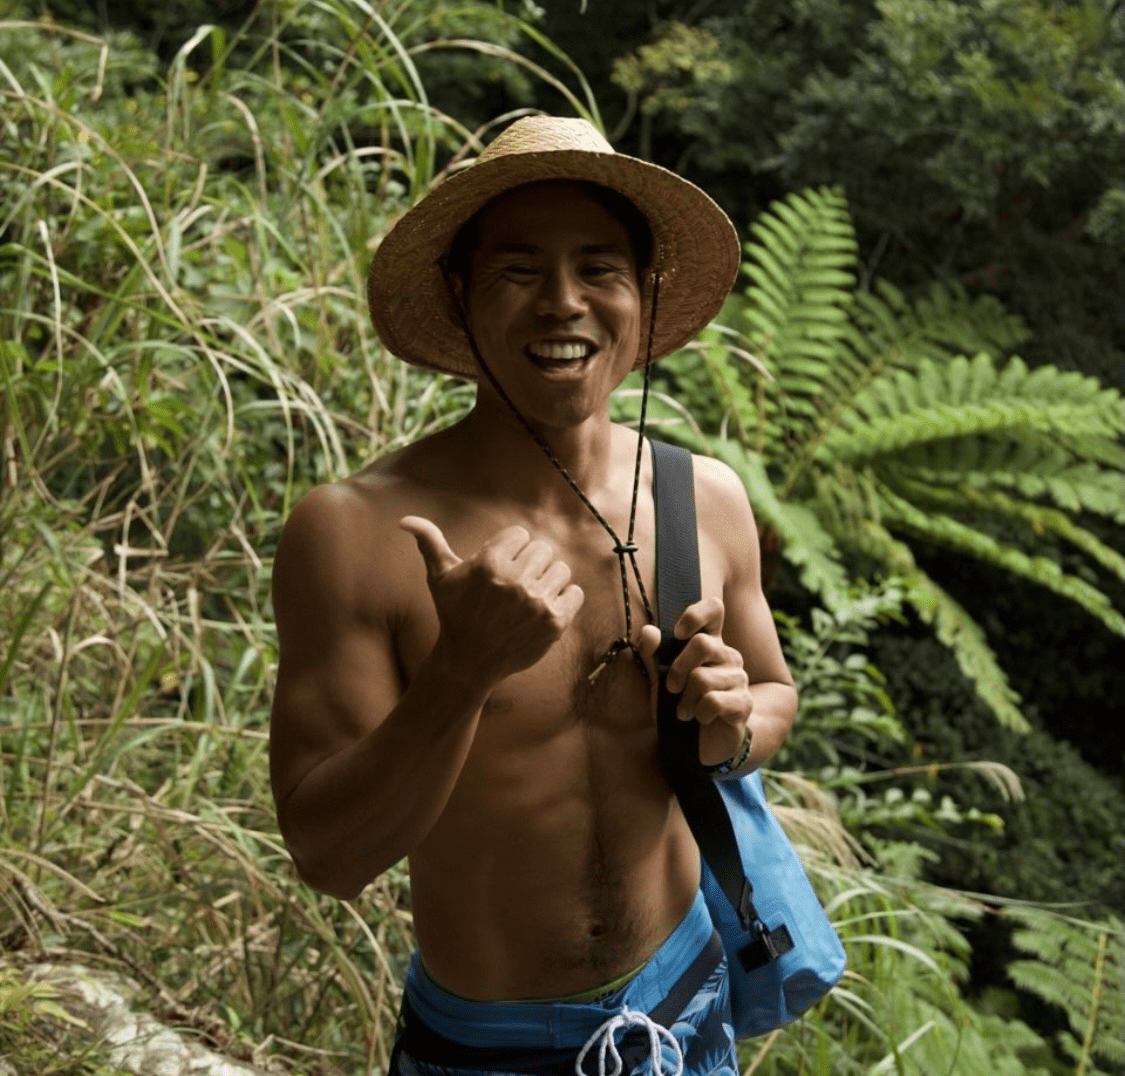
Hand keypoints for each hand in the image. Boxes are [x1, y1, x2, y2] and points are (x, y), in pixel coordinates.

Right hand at [400, 516, 584, 686]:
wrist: (469, 661)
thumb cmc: (454, 613)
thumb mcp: (439, 578)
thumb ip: (429, 542)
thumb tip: (404, 520)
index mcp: (489, 563)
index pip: (520, 534)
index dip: (510, 549)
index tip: (499, 568)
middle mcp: (514, 581)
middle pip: (542, 548)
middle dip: (529, 563)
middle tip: (514, 584)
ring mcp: (536, 602)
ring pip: (560, 568)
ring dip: (547, 579)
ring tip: (528, 596)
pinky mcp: (555, 622)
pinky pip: (575, 592)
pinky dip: (565, 598)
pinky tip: (544, 607)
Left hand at [638, 596, 751, 767]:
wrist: (696, 747)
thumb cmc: (677, 705)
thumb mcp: (657, 680)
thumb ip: (651, 655)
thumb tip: (649, 631)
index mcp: (709, 643)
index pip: (714, 609)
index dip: (696, 614)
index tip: (677, 633)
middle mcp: (728, 656)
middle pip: (702, 644)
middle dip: (678, 669)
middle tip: (672, 688)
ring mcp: (739, 679)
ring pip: (702, 678)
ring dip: (686, 700)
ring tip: (684, 711)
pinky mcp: (743, 704)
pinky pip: (712, 701)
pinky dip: (698, 714)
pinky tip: (700, 719)